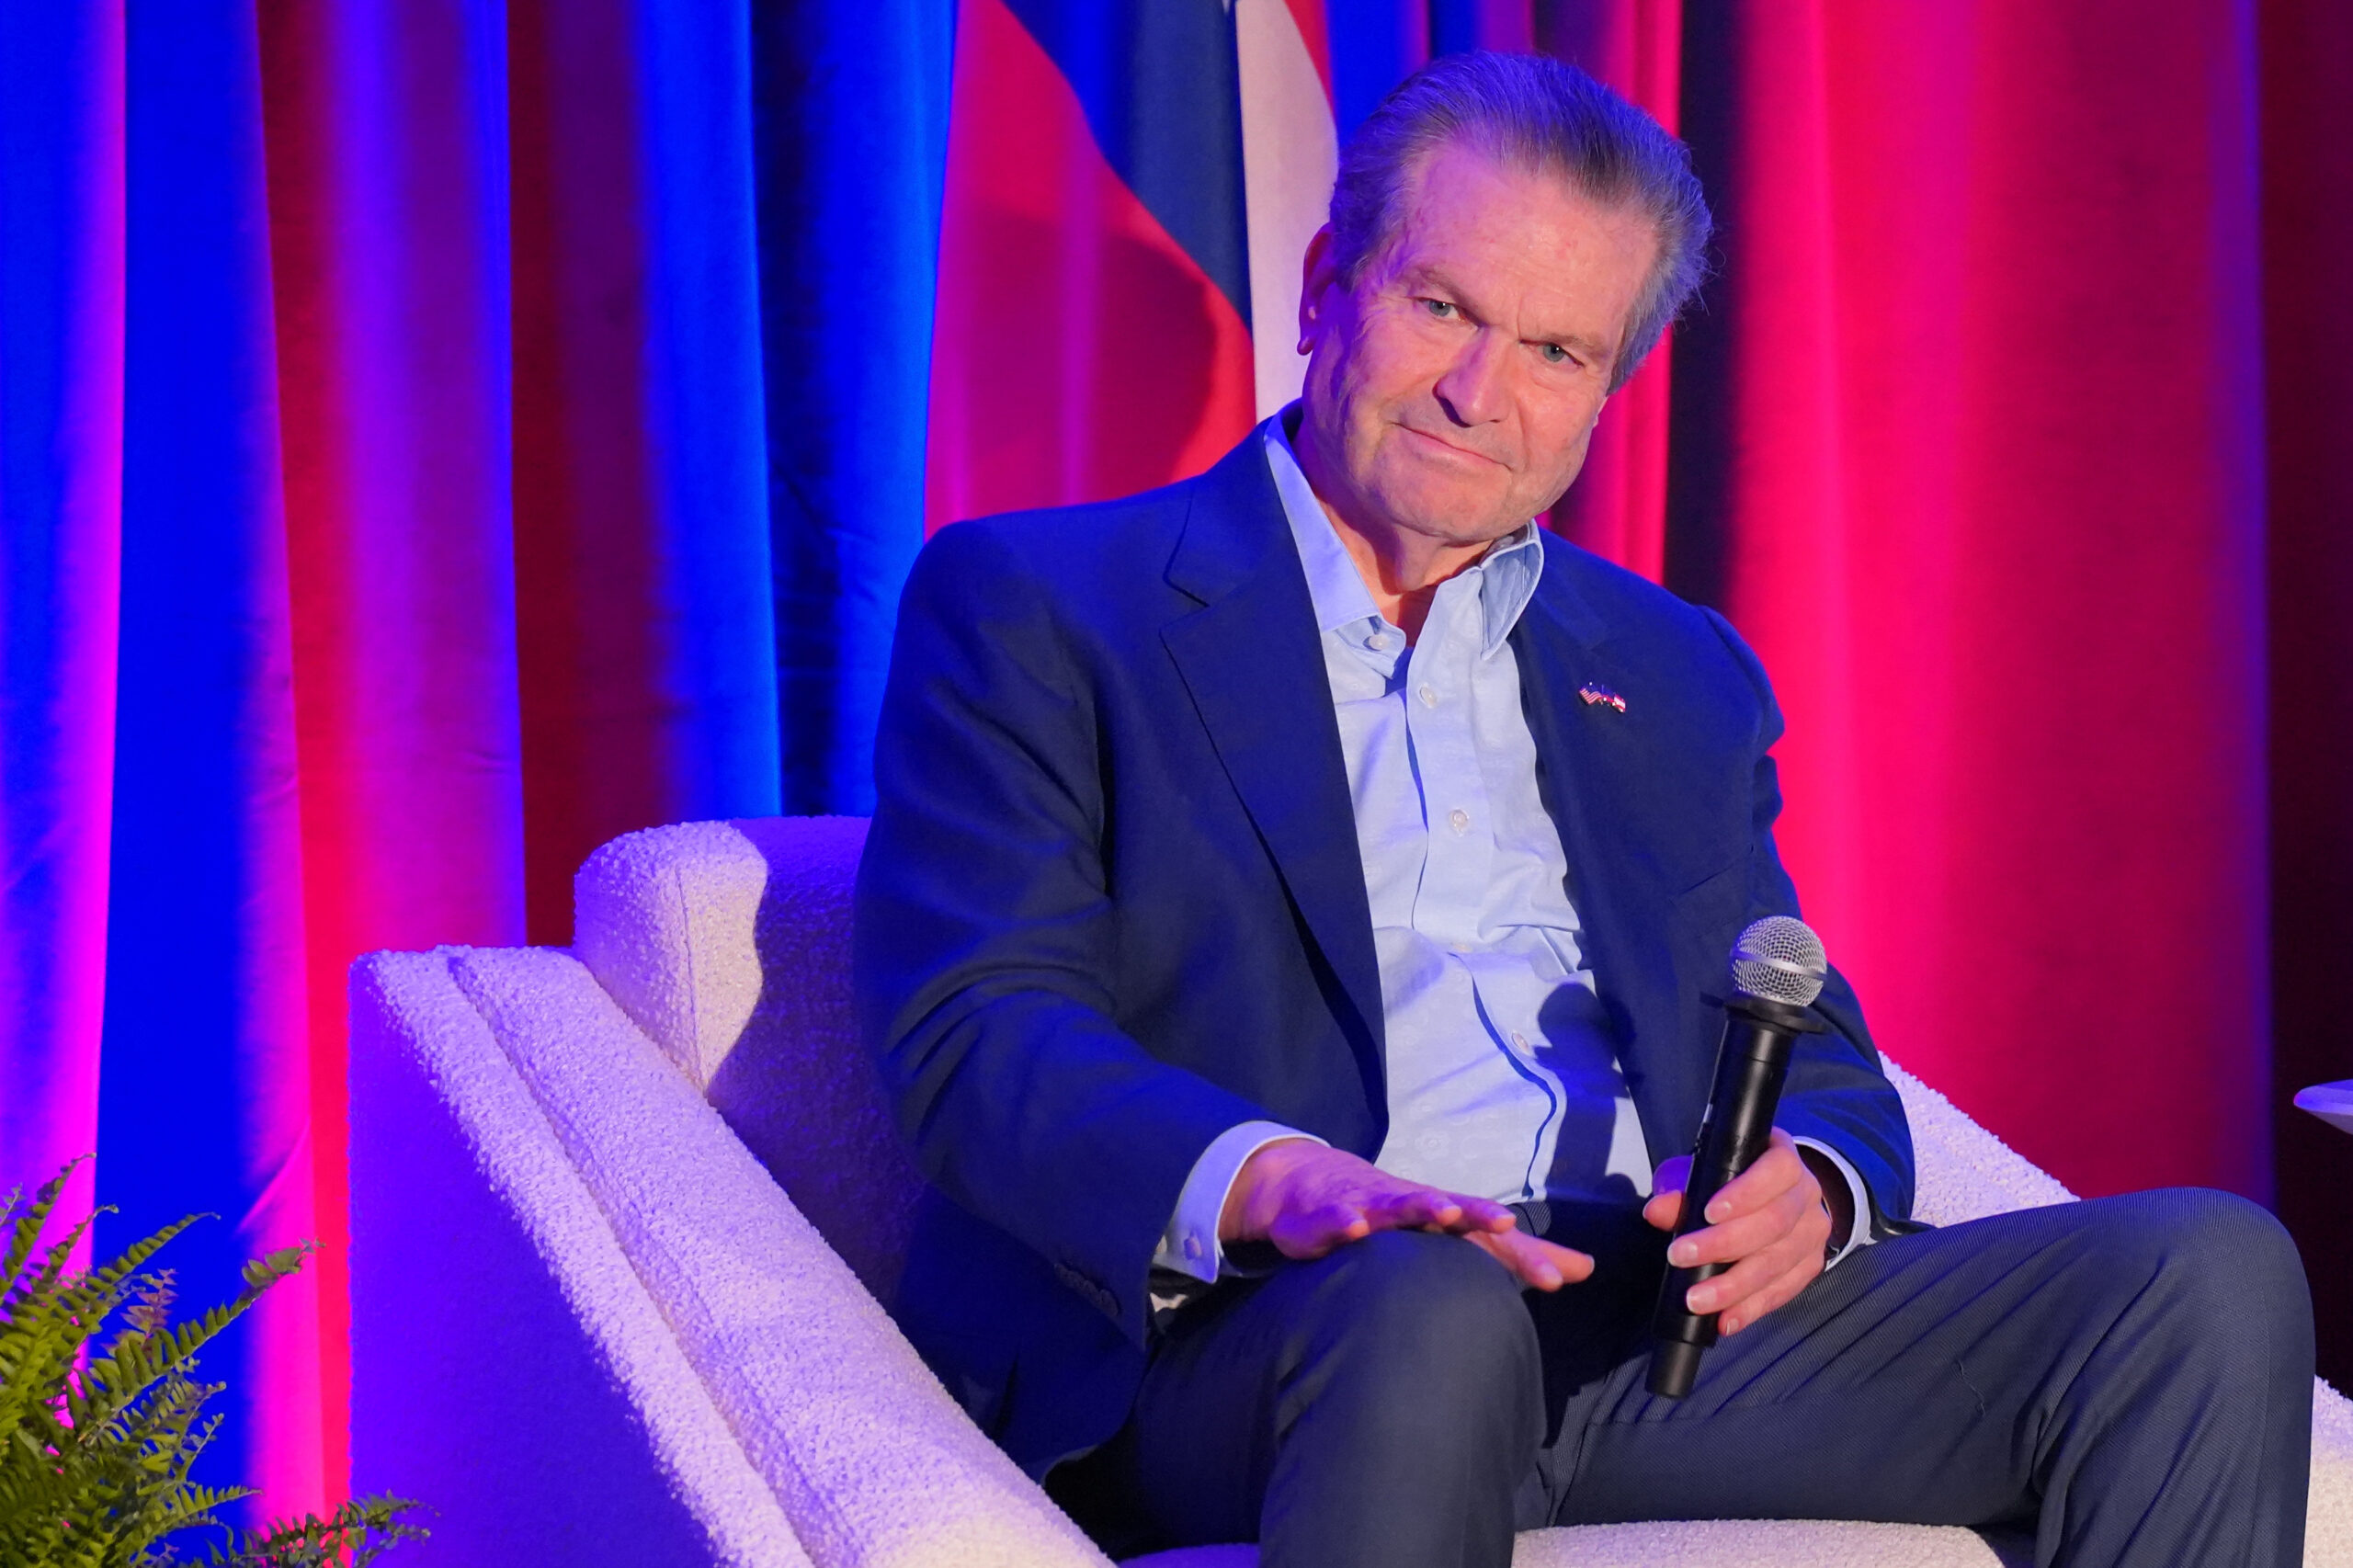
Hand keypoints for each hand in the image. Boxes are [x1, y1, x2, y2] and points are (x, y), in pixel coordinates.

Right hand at [1222, 1140, 1593, 1290]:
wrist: (1313, 1184)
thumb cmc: (1397, 1214)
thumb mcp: (1457, 1235)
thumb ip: (1516, 1254)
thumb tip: (1583, 1270)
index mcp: (1445, 1213)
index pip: (1490, 1233)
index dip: (1523, 1253)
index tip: (1558, 1278)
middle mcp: (1411, 1204)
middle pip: (1450, 1207)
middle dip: (1476, 1213)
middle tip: (1506, 1220)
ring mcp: (1369, 1206)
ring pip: (1397, 1204)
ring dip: (1420, 1206)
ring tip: (1443, 1211)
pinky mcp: (1326, 1218)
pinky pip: (1335, 1220)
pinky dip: (1345, 1221)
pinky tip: (1356, 1228)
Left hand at [1641, 1128, 1832, 1334]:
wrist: (1777, 1194)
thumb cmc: (1732, 1180)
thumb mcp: (1702, 1170)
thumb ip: (1680, 1186)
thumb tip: (1658, 1211)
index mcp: (1782, 1159)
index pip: (1776, 1170)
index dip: (1745, 1193)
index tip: (1709, 1213)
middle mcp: (1806, 1193)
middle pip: (1773, 1223)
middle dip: (1723, 1245)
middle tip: (1681, 1257)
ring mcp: (1813, 1232)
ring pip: (1777, 1262)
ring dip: (1733, 1286)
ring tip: (1698, 1300)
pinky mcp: (1811, 1265)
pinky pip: (1783, 1291)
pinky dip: (1751, 1308)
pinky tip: (1726, 1319)